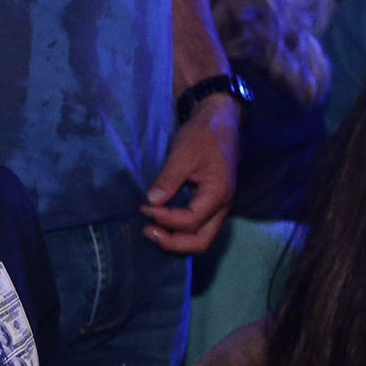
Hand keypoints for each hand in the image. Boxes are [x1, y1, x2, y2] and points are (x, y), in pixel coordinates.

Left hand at [141, 91, 236, 253]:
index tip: (144, 207)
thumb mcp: (183, 153)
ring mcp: (218, 207)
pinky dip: (179, 232)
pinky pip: (198, 228)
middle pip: (200, 242)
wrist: (220, 122)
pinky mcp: (210, 204)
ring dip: (175, 240)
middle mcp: (221, 206)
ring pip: (200, 239)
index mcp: (218, 193)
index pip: (191, 221)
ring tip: (151, 229)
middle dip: (172, 242)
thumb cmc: (203, 136)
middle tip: (147, 230)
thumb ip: (168, 179)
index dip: (165, 219)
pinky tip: (161, 223)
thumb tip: (151, 202)